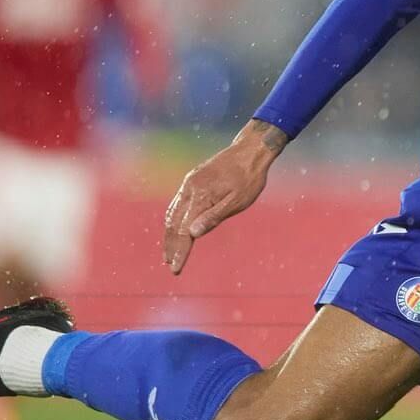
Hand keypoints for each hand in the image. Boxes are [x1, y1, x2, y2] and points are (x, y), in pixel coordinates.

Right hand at [162, 119, 286, 274]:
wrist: (250, 151)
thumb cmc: (249, 178)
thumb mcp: (238, 201)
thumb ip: (214, 217)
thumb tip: (192, 233)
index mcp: (200, 197)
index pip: (184, 232)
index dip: (180, 252)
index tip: (176, 269)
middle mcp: (189, 190)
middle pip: (173, 225)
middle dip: (171, 247)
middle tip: (171, 266)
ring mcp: (188, 184)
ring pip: (172, 214)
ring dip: (169, 235)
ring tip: (169, 253)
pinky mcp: (191, 180)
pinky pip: (177, 204)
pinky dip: (173, 220)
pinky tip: (175, 230)